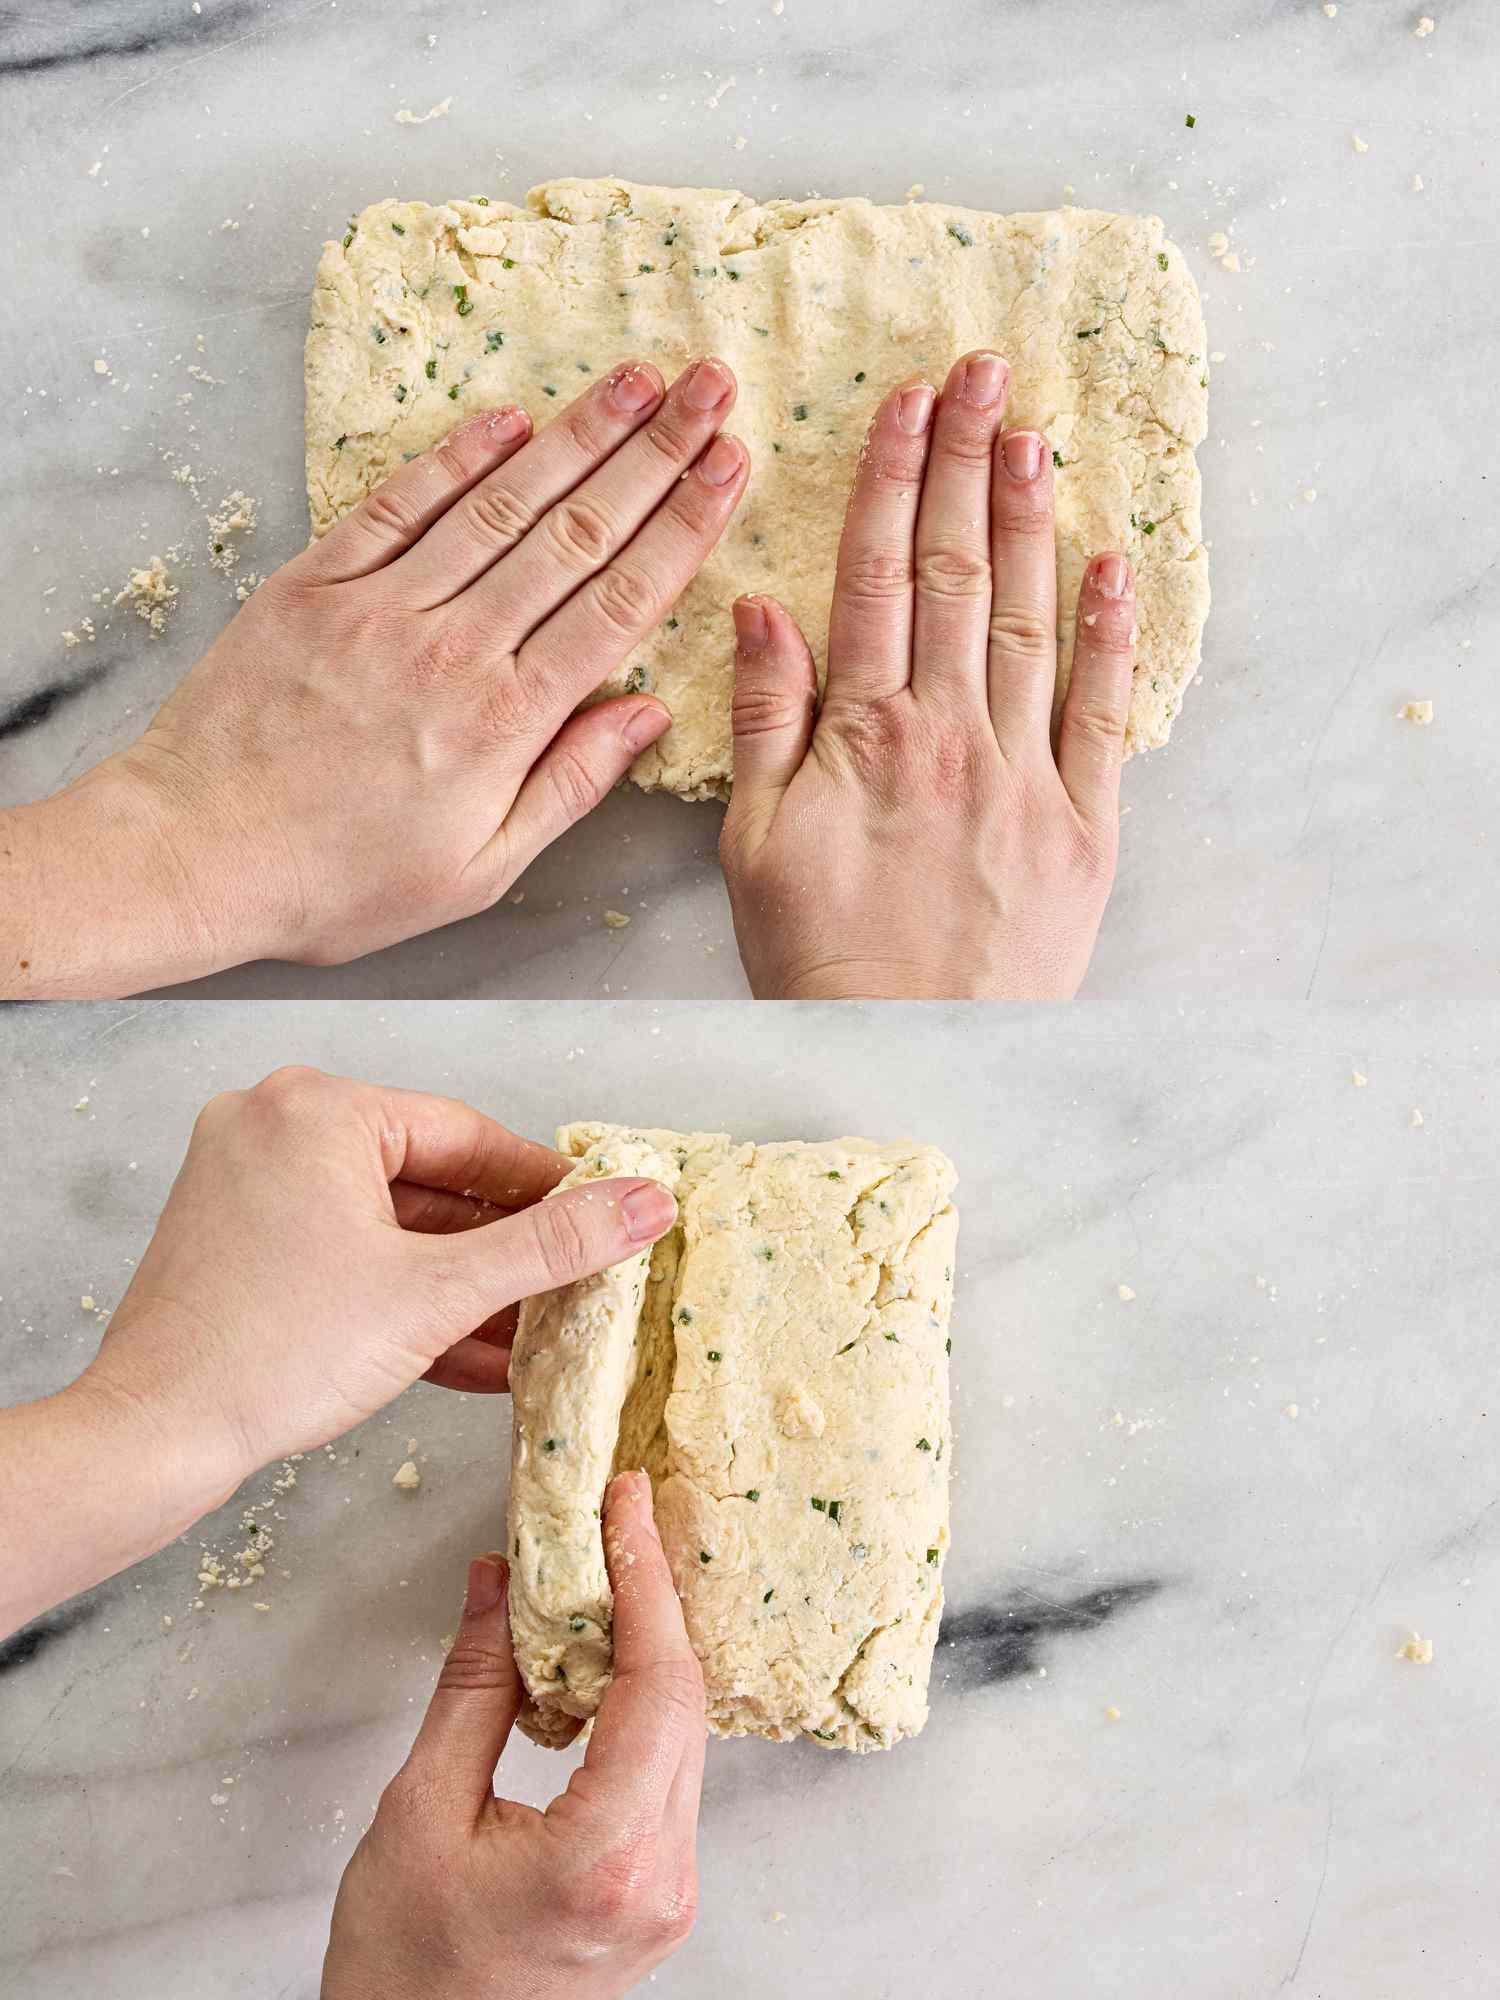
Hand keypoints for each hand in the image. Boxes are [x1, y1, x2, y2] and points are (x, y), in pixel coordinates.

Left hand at [3, 357, 746, 996]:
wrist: (195, 853)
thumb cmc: (339, 880)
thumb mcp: (477, 870)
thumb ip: (569, 785)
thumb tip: (647, 715)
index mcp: (506, 720)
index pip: (619, 604)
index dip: (683, 527)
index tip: (730, 466)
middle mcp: (454, 646)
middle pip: (575, 534)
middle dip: (655, 453)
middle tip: (712, 387)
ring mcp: (382, 605)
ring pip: (501, 504)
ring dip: (577, 434)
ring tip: (640, 378)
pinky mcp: (316, 584)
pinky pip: (400, 503)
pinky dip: (458, 457)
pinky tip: (511, 416)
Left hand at [84, 1066, 677, 1511]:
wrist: (152, 1437)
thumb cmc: (273, 1353)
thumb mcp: (438, 1293)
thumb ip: (550, 1245)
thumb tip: (645, 1203)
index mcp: (317, 1108)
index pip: (467, 1134)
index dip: (546, 1185)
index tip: (604, 1217)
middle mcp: (274, 1126)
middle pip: (428, 1178)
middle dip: (502, 1247)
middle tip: (575, 1282)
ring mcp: (248, 1184)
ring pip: (388, 1225)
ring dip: (460, 1283)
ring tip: (535, 1332)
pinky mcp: (237, 1241)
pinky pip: (346, 1254)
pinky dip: (403, 1296)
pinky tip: (471, 1353)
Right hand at [323, 1472, 704, 1999]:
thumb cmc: (403, 1967)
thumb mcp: (419, 1810)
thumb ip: (472, 1687)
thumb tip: (499, 1581)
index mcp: (606, 1858)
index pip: (655, 1685)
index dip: (645, 1579)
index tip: (628, 1505)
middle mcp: (662, 1879)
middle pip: (683, 1704)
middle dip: (652, 1600)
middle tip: (618, 1520)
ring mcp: (671, 1894)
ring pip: (683, 1737)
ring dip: (648, 1652)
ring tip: (608, 1576)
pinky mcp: (661, 1896)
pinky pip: (669, 1775)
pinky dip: (641, 1709)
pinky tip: (604, 1666)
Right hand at [719, 350, 1135, 999]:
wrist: (911, 1055)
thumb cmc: (818, 956)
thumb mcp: (755, 842)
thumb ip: (766, 717)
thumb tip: (761, 605)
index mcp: (866, 731)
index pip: (878, 574)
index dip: (892, 477)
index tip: (906, 400)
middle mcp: (953, 733)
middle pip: (960, 572)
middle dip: (967, 462)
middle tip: (982, 372)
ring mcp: (1027, 775)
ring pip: (1031, 621)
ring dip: (1032, 520)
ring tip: (1032, 434)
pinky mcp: (1085, 826)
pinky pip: (1103, 714)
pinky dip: (1110, 637)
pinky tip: (1110, 566)